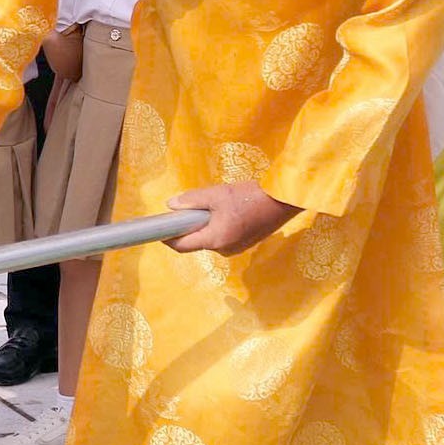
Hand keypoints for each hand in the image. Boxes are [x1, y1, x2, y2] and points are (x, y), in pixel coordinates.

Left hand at [166, 182, 300, 256]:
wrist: (283, 201)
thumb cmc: (250, 197)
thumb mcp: (217, 194)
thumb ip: (192, 200)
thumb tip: (171, 206)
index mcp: (215, 240)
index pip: (182, 246)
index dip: (168, 237)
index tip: (160, 228)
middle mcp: (224, 249)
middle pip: (196, 242)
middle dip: (189, 227)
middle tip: (189, 208)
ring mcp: (236, 248)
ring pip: (210, 239)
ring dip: (205, 225)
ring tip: (213, 205)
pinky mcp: (245, 243)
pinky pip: (223, 237)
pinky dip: (218, 226)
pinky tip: (226, 210)